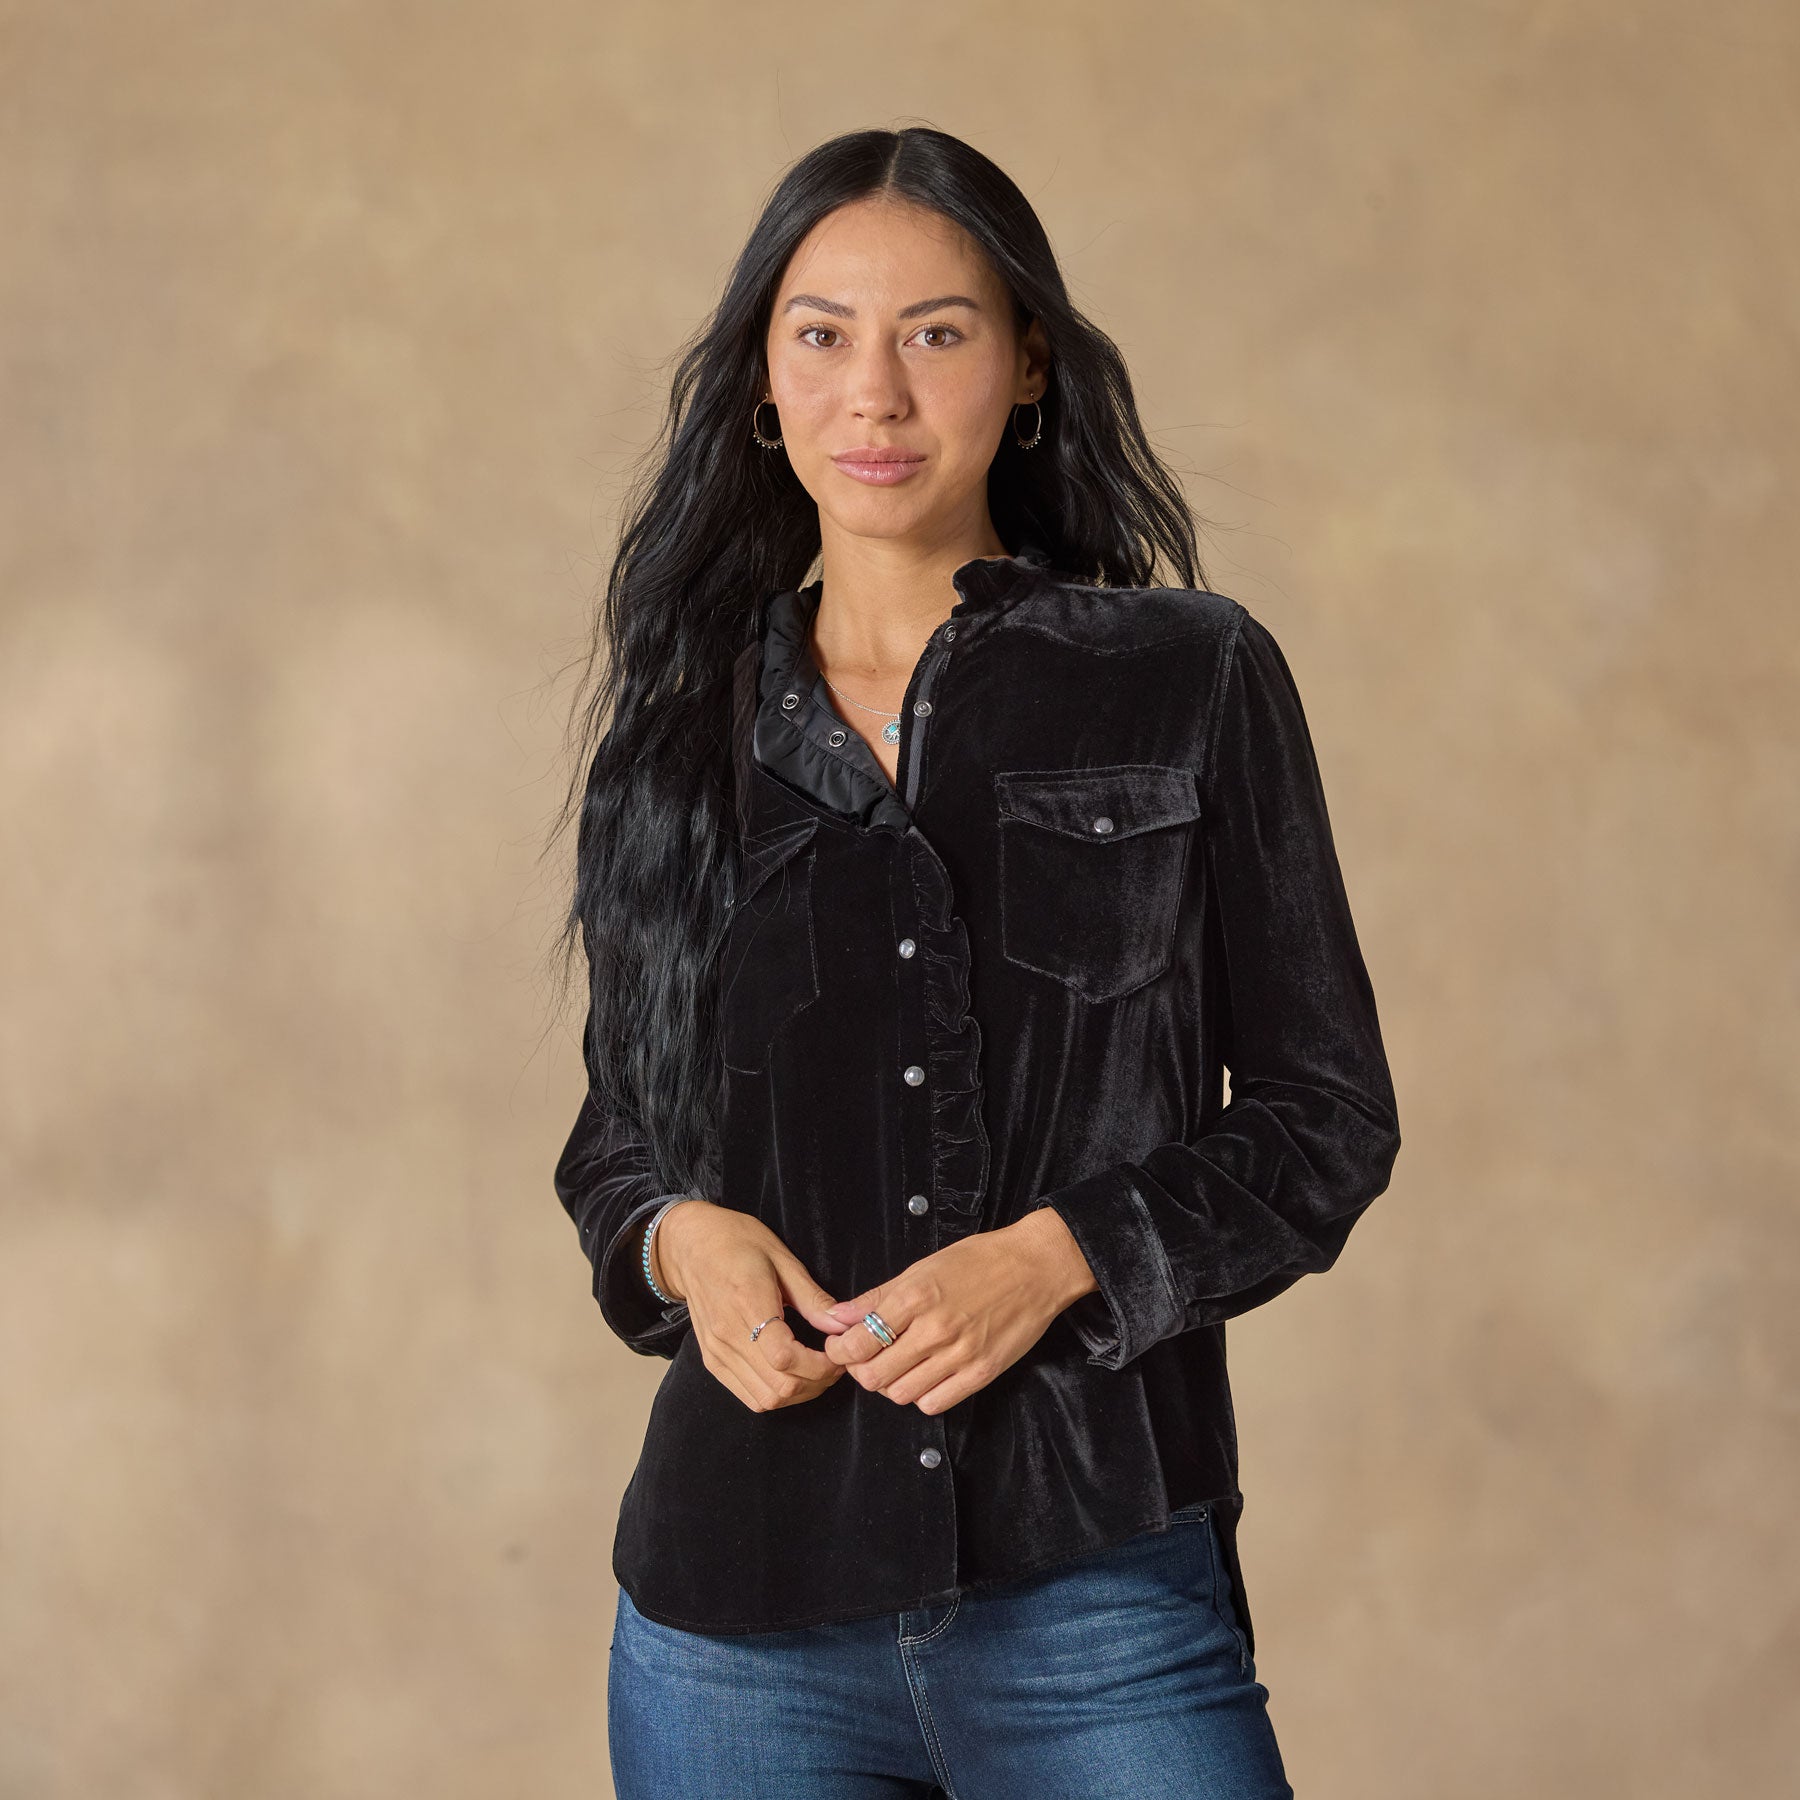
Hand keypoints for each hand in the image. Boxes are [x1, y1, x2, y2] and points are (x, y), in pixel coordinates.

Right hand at [654, 1200, 856, 1413]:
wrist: (692, 1247)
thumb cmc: (739, 1243)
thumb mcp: (783, 1259)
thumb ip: (813, 1298)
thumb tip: (843, 1326)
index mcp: (748, 1302)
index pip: (784, 1357)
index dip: (819, 1365)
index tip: (837, 1352)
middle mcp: (727, 1334)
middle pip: (779, 1386)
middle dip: (817, 1382)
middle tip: (834, 1362)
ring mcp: (717, 1352)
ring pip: (766, 1400)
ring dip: (799, 1393)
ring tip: (816, 1369)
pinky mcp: (712, 1361)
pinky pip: (749, 1397)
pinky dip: (776, 1394)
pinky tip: (791, 1374)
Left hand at [821, 1207, 1097, 1414]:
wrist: (1035, 1268)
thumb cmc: (979, 1261)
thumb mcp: (922, 1267)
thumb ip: (877, 1297)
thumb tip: (837, 1317)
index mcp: (914, 1297)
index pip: (857, 1343)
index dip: (840, 1352)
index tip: (841, 1348)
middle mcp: (934, 1330)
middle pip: (874, 1376)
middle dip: (862, 1371)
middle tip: (867, 1359)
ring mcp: (959, 1356)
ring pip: (901, 1394)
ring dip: (891, 1385)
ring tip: (899, 1366)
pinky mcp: (981, 1374)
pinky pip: (934, 1404)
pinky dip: (922, 1396)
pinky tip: (926, 1376)